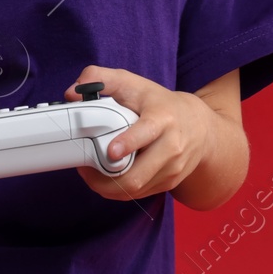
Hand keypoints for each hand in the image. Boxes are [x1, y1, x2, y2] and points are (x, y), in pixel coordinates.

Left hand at [66, 66, 215, 199]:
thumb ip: (102, 79)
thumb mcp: (135, 84)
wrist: (200, 127)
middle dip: (105, 178)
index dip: (129, 143)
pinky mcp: (169, 183)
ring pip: (134, 189)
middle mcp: (172, 147)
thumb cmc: (160, 104)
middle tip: (85, 167)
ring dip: (106, 186)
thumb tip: (72, 92)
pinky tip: (106, 178)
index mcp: (164, 119)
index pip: (147, 133)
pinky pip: (137, 194)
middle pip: (137, 175)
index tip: (111, 151)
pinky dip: (117, 190)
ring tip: (90, 173)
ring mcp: (172, 169)